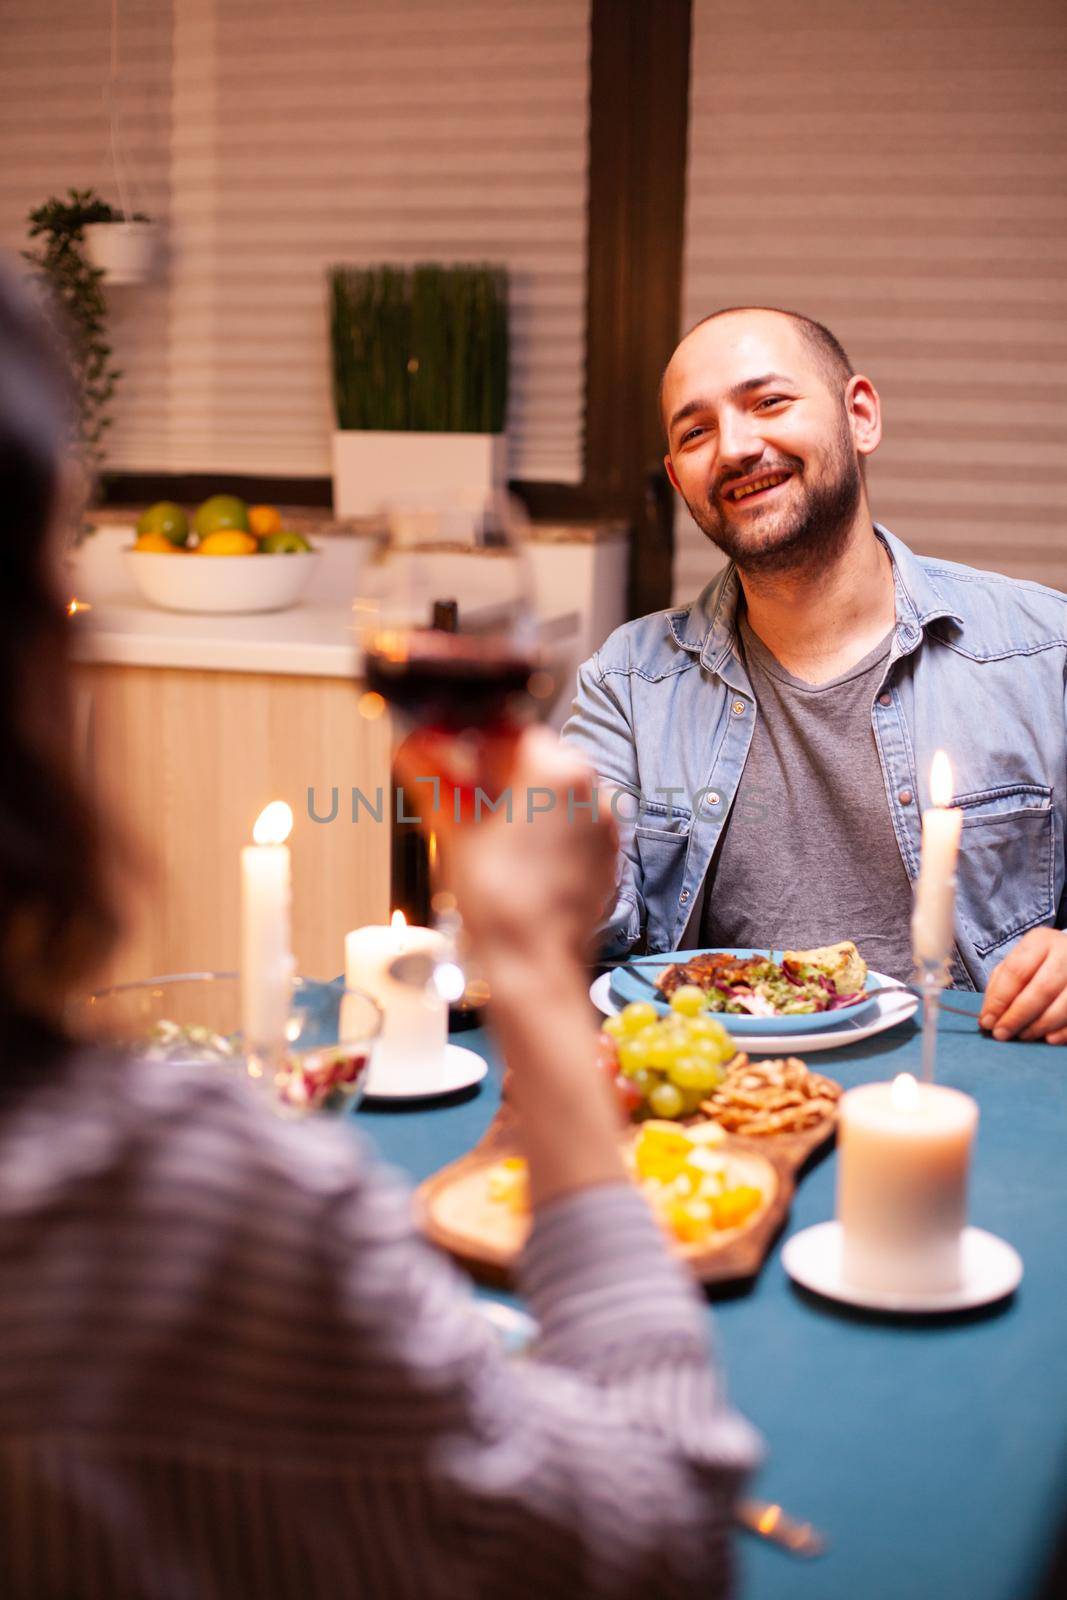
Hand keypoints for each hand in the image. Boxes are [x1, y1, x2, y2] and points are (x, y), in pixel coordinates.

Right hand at [448, 727, 617, 982]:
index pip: (505, 733)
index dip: (470, 745)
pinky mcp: (607, 855)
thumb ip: (432, 780)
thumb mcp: (453, 832)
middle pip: (533, 761)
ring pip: (554, 794)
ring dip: (521, 803)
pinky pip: (572, 826)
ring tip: (488, 834)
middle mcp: (589, 789)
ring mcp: (603, 824)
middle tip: (463, 800)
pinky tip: (517, 857)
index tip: (448, 760)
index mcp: (554, 770)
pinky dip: (545, 831)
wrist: (534, 966)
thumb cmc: (497, 903)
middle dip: (496, 775)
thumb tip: (409, 749)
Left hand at [979, 928, 1066, 1041]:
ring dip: (1039, 1026)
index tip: (987, 1021)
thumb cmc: (1040, 963)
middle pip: (1041, 990)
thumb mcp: (1017, 962)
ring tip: (1023, 1036)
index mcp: (1041, 941)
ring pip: (1063, 1006)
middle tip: (1002, 1034)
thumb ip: (1000, 986)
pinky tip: (1049, 1038)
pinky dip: (1063, 1032)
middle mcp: (1066, 953)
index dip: (1000, 1000)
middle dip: (1018, 1016)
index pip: (1016, 971)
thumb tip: (989, 1017)